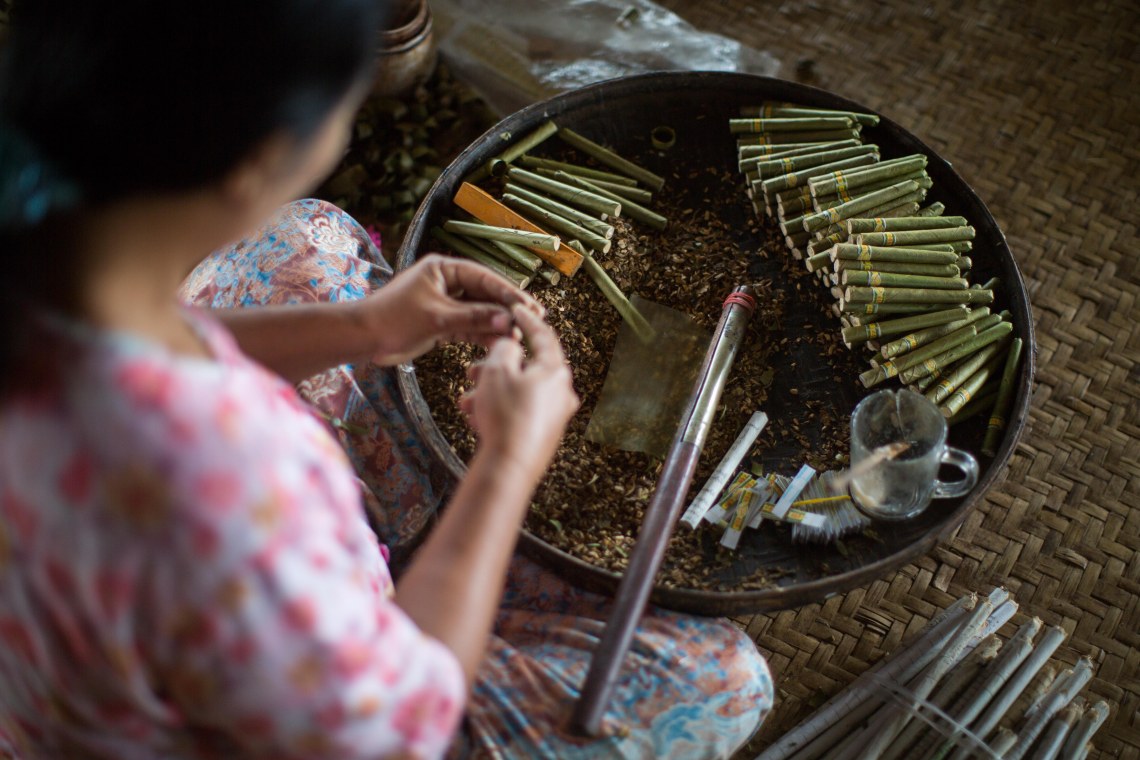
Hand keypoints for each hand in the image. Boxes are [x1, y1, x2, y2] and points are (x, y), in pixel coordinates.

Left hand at [358, 254, 542, 365]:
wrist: (363, 339)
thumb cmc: (394, 319)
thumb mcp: (438, 318)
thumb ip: (474, 317)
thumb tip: (508, 320)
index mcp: (444, 268)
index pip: (484, 278)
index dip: (509, 293)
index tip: (530, 307)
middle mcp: (447, 282)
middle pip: (485, 294)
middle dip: (507, 309)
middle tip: (535, 320)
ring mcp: (446, 303)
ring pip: (479, 312)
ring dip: (497, 324)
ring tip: (520, 336)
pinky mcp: (442, 322)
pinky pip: (469, 326)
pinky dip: (482, 334)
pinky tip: (500, 343)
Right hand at [459, 305, 578, 479]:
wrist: (509, 466)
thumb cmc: (506, 417)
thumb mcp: (497, 371)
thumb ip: (504, 350)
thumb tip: (510, 347)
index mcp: (555, 371)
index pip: (543, 336)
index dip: (526, 321)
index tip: (516, 311)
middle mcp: (561, 392)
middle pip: (526, 368)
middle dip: (496, 367)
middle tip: (475, 369)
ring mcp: (554, 415)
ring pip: (518, 392)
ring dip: (491, 392)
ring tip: (468, 400)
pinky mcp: (543, 435)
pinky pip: (518, 413)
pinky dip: (498, 410)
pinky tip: (477, 417)